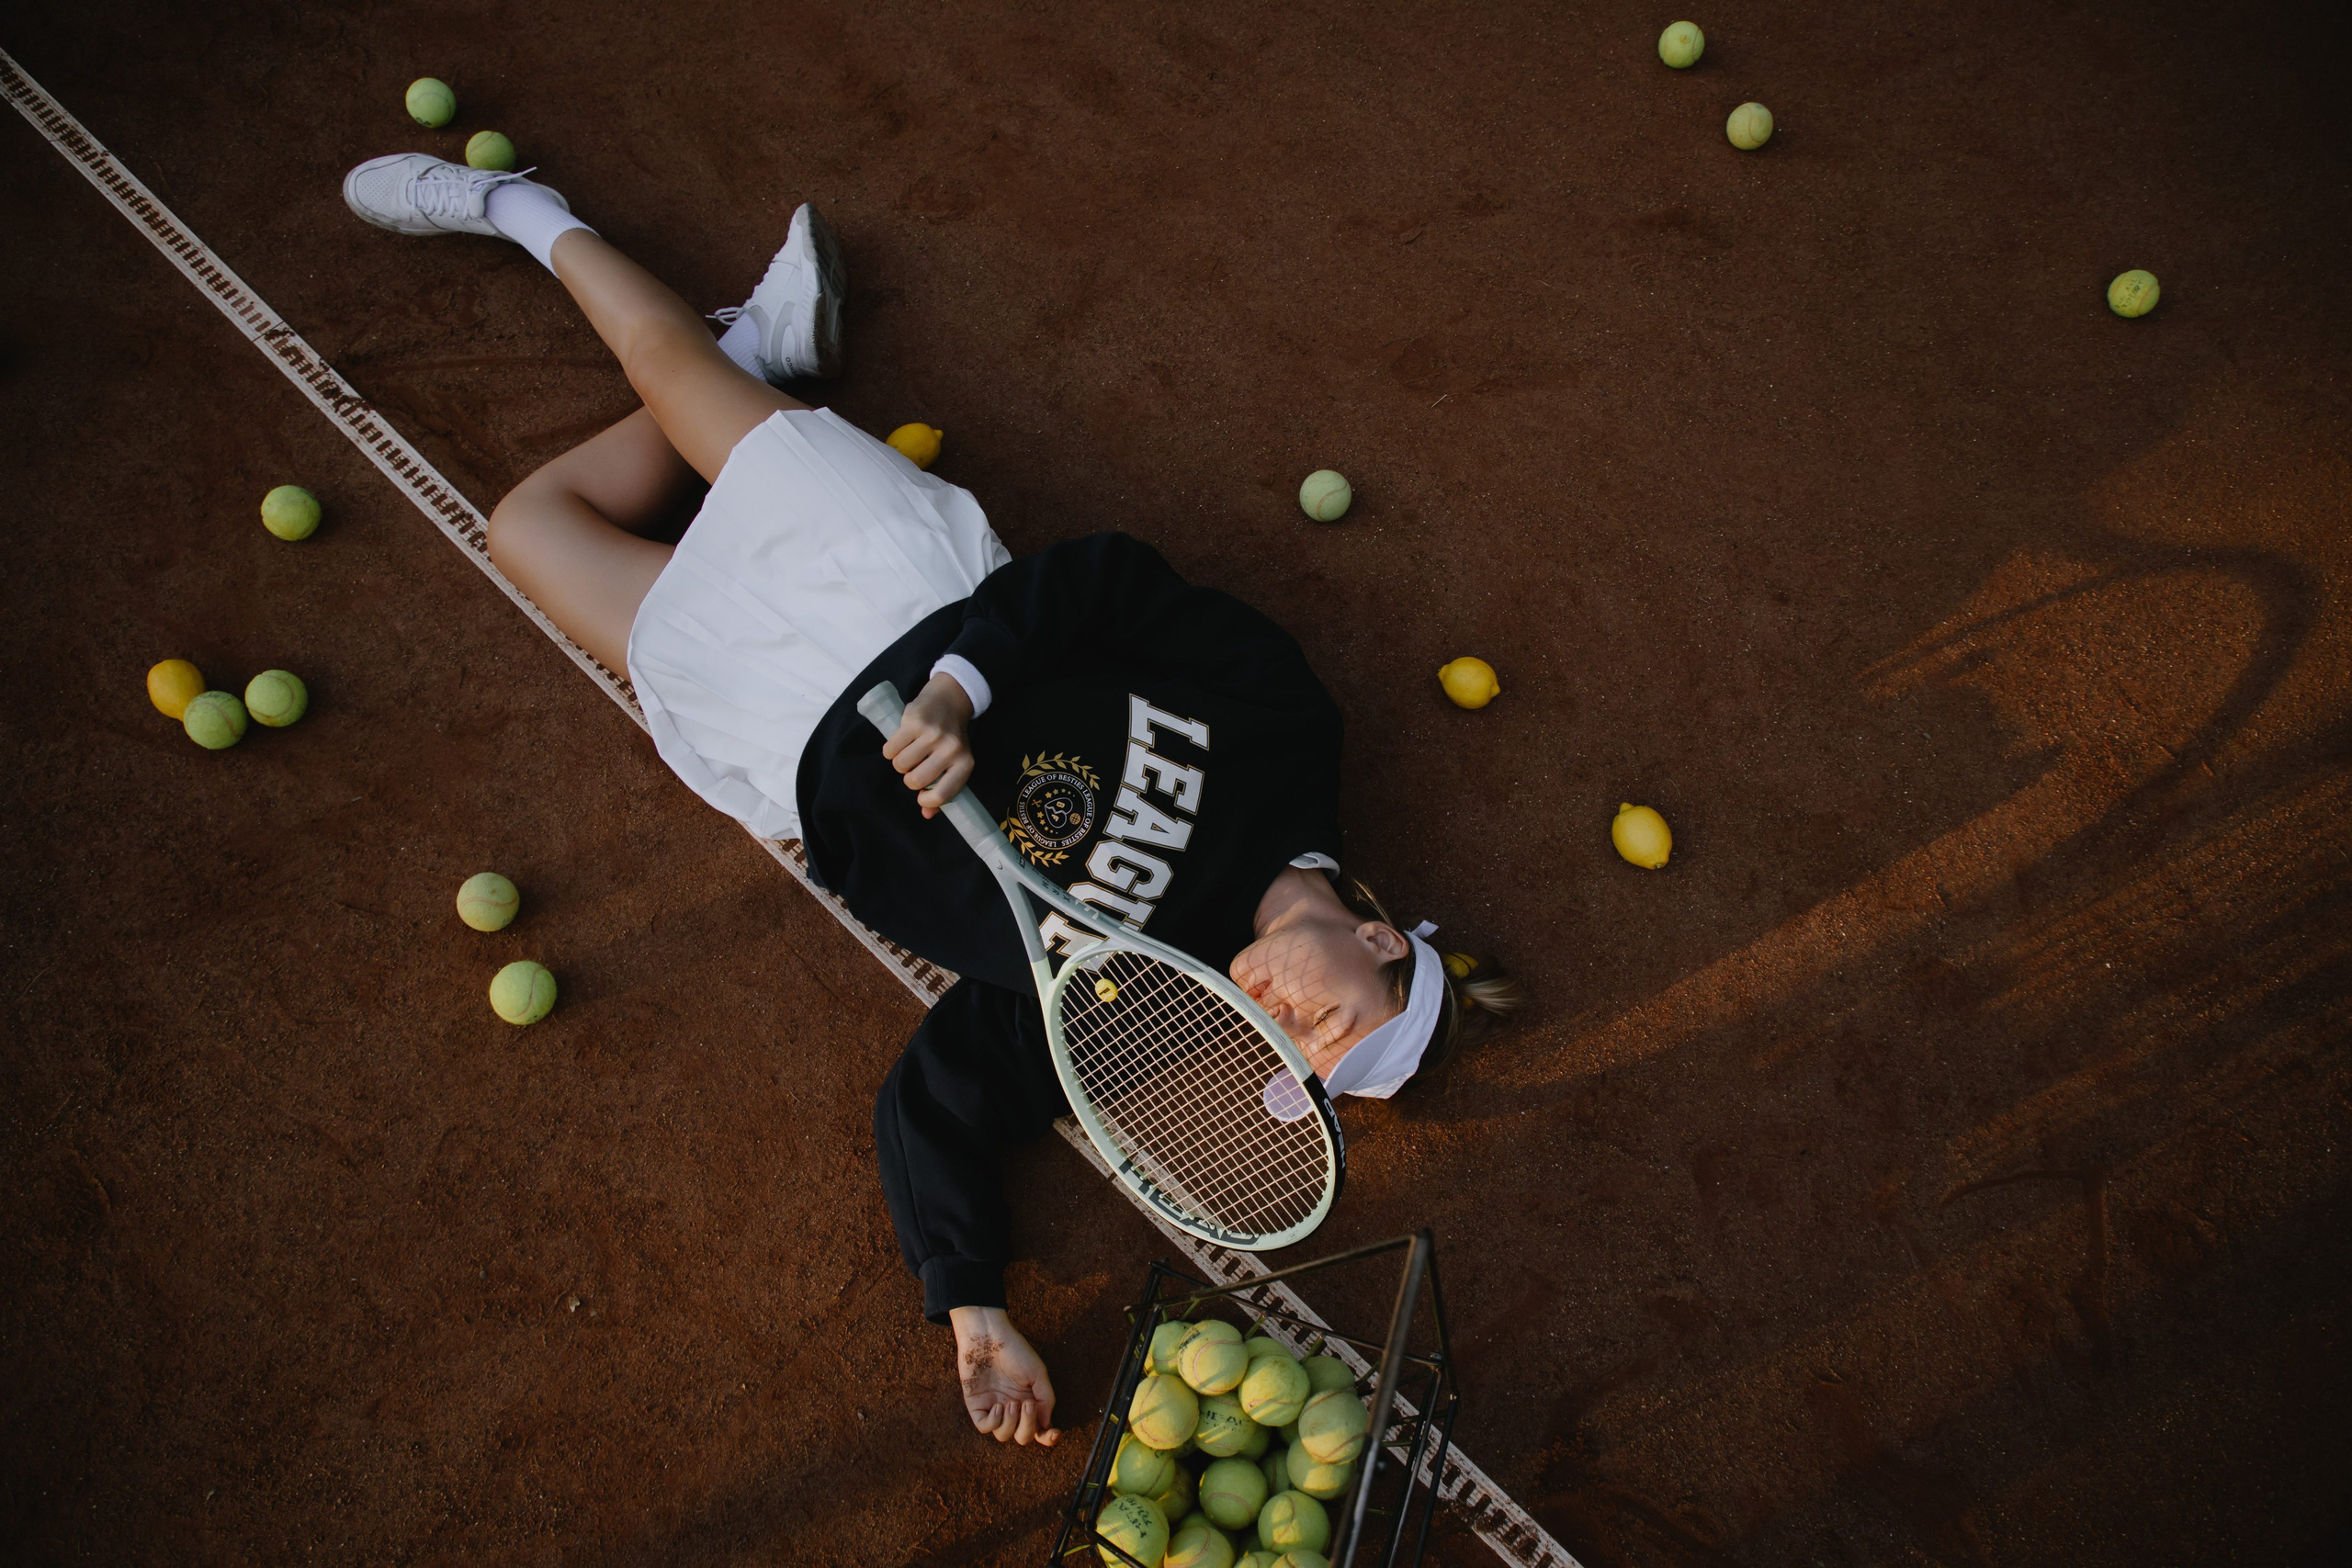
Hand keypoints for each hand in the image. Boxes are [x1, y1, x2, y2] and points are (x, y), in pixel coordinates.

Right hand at [883, 672, 975, 818]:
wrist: (949, 700)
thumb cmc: (949, 739)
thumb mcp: (954, 763)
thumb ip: (942, 790)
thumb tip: (927, 813)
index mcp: (965, 763)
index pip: (942, 795)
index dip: (927, 799)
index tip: (922, 793)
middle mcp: (951, 749)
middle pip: (915, 781)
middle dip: (909, 777)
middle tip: (915, 765)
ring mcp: (933, 734)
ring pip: (900, 765)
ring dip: (900, 762)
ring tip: (909, 751)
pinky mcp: (914, 721)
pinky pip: (890, 749)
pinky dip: (890, 750)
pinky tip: (901, 742)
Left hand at [948, 1305, 1060, 1445]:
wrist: (989, 1337)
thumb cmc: (1015, 1351)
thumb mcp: (1038, 1373)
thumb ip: (1046, 1399)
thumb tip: (1047, 1424)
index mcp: (1029, 1401)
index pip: (1039, 1429)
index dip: (1047, 1437)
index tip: (1054, 1433)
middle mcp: (1013, 1409)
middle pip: (1023, 1436)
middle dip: (1028, 1427)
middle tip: (1027, 1404)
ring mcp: (994, 1409)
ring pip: (1004, 1435)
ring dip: (1011, 1423)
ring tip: (1010, 1402)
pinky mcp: (977, 1406)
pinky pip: (985, 1427)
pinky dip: (994, 1422)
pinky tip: (998, 1406)